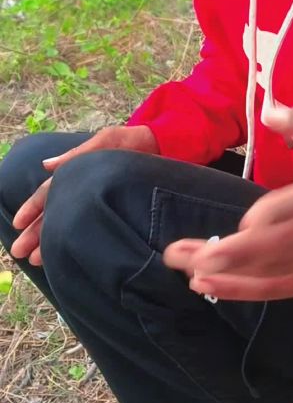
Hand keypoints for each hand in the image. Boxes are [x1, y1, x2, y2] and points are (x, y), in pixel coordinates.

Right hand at [11, 124, 157, 265]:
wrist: (164, 146)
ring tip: (37, 260)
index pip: (49, 192)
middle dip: (35, 232)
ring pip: (69, 223)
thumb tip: (46, 165)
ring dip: (51, 240)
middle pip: (54, 212)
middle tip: (20, 252)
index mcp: (77, 171)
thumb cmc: (133, 141)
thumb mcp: (106, 142)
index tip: (18, 225)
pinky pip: (90, 228)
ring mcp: (98, 201)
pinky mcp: (114, 211)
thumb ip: (78, 154)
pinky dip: (77, 240)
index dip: (32, 208)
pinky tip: (67, 255)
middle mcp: (84, 189)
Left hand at [163, 106, 292, 300]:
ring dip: (222, 268)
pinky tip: (204, 284)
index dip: (278, 215)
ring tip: (180, 259)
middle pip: (280, 246)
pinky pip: (272, 290)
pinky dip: (237, 290)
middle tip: (189, 252)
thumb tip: (269, 111)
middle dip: (233, 252)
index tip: (247, 220)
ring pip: (268, 269)